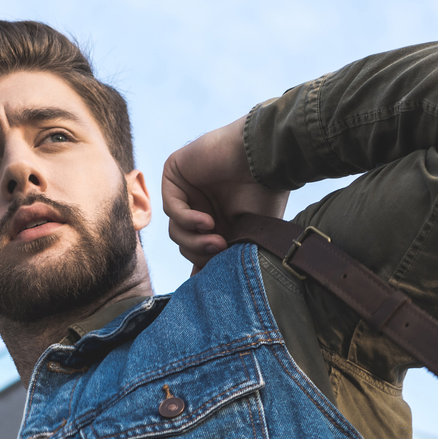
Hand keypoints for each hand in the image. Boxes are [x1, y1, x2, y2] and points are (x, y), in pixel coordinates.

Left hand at [162, 117, 289, 270]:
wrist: (266, 157)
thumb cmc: (266, 192)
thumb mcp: (250, 232)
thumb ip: (230, 253)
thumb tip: (205, 279)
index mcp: (218, 220)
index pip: (198, 249)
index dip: (202, 265)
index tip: (212, 281)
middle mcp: (200, 206)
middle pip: (185, 243)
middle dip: (200, 252)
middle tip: (221, 250)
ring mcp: (186, 191)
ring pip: (176, 230)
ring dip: (194, 240)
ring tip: (217, 239)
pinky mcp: (174, 174)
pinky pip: (171, 208)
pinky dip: (187, 219)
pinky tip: (207, 221)